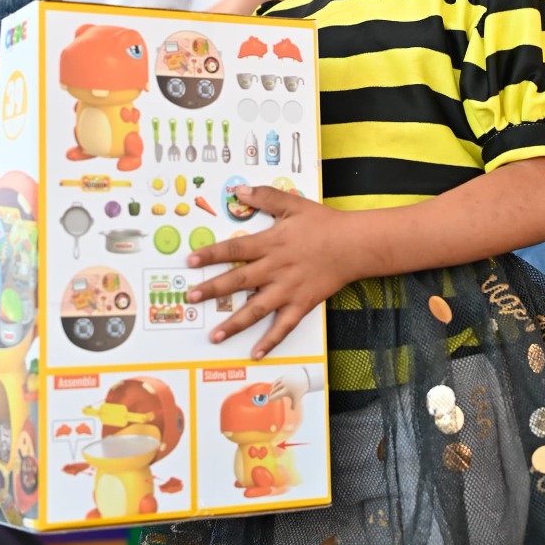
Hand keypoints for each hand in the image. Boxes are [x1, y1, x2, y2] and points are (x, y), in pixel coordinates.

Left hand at [186, 187, 358, 356]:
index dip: (211, 255)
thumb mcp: (293, 204)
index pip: (234, 250)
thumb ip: (265, 197)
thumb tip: (238, 192)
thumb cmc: (324, 224)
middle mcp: (275, 268)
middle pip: (239, 281)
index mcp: (271, 243)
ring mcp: (288, 289)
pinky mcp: (302, 304)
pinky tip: (255, 353)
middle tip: (191, 297)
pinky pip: (283, 327)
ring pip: (256, 309)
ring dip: (234, 323)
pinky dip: (270, 341)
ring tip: (214, 335)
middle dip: (212, 289)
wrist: (354, 245)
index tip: (191, 262)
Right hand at [269, 370, 310, 406]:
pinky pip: (277, 380)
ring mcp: (284, 379)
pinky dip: (275, 383)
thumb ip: (294, 405)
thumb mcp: (298, 397)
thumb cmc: (300, 389)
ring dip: (273, 388)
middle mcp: (284, 384)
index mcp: (287, 391)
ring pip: (276, 384)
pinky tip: (274, 386)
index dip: (272, 398)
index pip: (277, 395)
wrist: (304, 378)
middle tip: (269, 397)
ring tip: (272, 392)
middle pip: (275, 390)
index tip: (269, 400)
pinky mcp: (284, 375)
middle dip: (272, 393)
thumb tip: (292, 410)